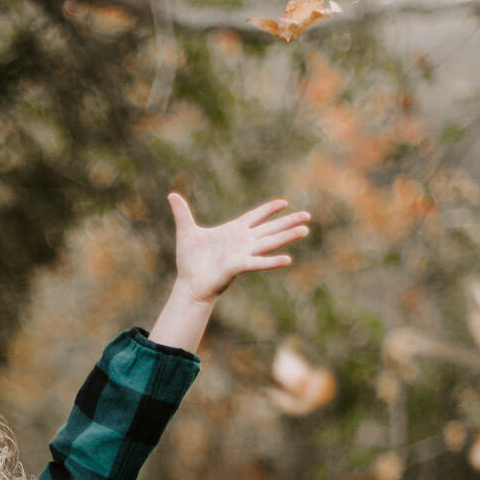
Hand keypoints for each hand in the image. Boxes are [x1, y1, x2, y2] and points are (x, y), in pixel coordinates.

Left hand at [167, 192, 308, 304]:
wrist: (189, 283)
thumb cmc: (190, 261)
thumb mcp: (186, 232)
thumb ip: (182, 213)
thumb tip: (171, 195)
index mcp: (233, 231)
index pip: (255, 217)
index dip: (268, 209)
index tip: (284, 202)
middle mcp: (242, 241)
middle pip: (270, 228)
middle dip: (288, 221)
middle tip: (308, 215)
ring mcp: (243, 253)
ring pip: (270, 242)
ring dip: (287, 236)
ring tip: (305, 230)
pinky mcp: (238, 266)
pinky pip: (258, 262)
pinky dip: (272, 261)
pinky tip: (288, 259)